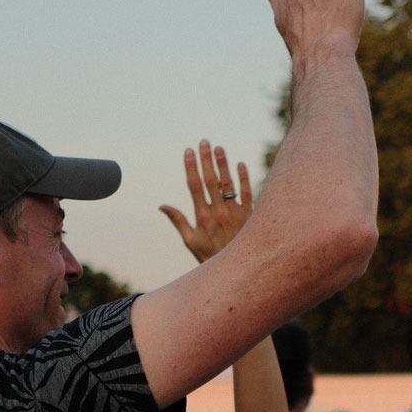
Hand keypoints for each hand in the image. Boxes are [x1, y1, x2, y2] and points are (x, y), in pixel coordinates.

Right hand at [160, 140, 252, 263]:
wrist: (236, 269)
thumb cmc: (210, 256)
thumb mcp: (190, 241)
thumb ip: (178, 221)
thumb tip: (162, 206)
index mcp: (202, 217)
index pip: (194, 186)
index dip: (191, 167)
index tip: (188, 151)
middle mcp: (219, 213)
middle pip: (211, 180)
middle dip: (206, 159)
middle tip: (204, 142)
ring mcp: (235, 213)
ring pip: (228, 184)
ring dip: (223, 164)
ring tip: (219, 148)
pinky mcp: (249, 215)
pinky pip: (247, 193)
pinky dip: (244, 178)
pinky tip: (240, 164)